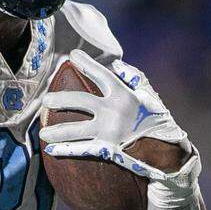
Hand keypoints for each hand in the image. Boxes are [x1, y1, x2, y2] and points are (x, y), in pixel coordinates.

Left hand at [39, 49, 189, 180]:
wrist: (168, 152)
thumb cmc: (159, 121)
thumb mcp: (150, 96)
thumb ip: (134, 78)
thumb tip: (116, 64)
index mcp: (124, 95)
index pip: (100, 75)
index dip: (85, 64)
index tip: (70, 57)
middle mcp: (114, 111)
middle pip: (79, 101)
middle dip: (60, 100)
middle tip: (45, 100)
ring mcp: (109, 131)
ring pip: (75, 129)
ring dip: (56, 130)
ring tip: (42, 132)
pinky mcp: (107, 149)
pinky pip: (82, 149)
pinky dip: (65, 150)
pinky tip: (51, 150)